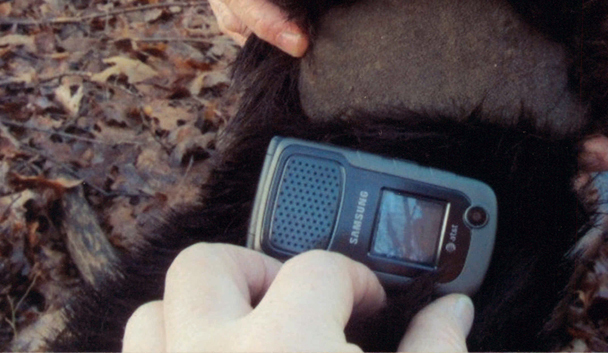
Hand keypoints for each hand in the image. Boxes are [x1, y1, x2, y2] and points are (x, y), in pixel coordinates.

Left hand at [122, 245, 473, 352]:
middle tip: (296, 301)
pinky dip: (170, 352)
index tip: (369, 307)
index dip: (354, 280)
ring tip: (249, 334)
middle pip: (209, 263)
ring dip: (201, 310)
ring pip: (153, 312)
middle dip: (257, 269)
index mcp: (286, 350)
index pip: (318, 269)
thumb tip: (453, 311)